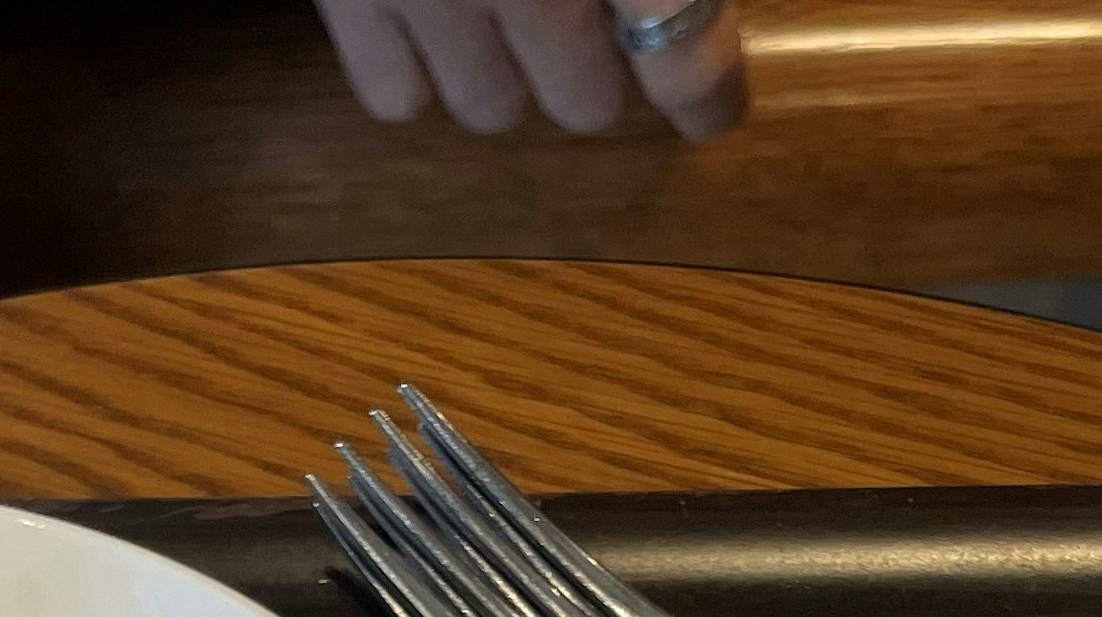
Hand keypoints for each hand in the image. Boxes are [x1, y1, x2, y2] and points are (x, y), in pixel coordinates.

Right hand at [312, 0, 750, 142]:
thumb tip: (685, 27)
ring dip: (503, 79)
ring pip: (486, 108)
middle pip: (582, 103)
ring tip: (499, 18)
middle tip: (585, 30)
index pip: (682, 55)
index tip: (710, 111)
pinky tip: (426, 24)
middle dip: (591, 75)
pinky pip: (391, 94)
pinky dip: (414, 75)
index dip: (706, 94)